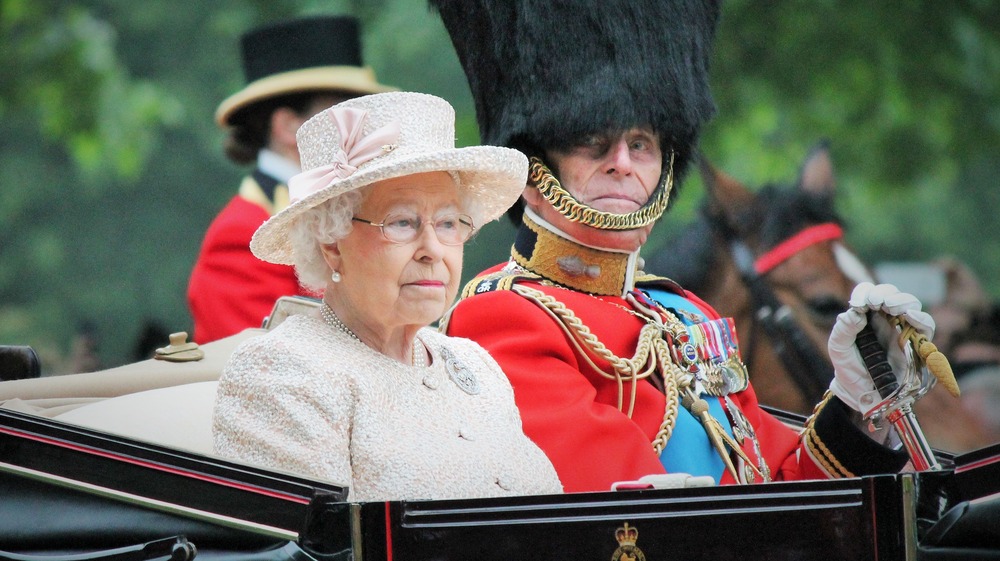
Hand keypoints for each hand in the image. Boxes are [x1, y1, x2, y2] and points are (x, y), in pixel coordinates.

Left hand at [828, 282, 935, 411]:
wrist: (861, 392)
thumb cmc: (848, 367)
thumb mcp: (838, 347)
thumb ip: (843, 329)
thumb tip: (856, 312)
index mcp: (865, 314)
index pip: (869, 292)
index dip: (866, 292)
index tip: (861, 303)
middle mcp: (884, 318)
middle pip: (892, 294)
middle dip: (886, 293)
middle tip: (877, 302)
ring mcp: (901, 329)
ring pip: (911, 305)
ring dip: (902, 301)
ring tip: (891, 307)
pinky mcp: (915, 344)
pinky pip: (925, 326)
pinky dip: (921, 318)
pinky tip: (910, 316)